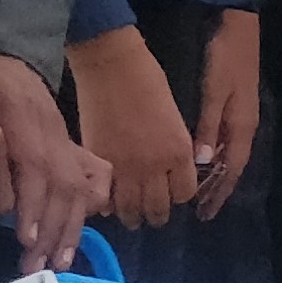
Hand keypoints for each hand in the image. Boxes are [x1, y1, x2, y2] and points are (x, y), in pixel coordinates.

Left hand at [0, 49, 109, 272]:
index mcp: (21, 113)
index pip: (37, 164)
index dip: (33, 204)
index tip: (23, 239)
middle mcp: (50, 127)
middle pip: (63, 182)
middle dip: (53, 227)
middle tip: (34, 265)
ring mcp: (64, 136)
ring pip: (79, 185)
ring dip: (69, 226)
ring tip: (56, 262)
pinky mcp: (68, 145)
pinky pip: (88, 179)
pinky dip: (85, 208)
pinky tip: (75, 234)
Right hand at [67, 26, 196, 228]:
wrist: (111, 67)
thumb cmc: (148, 81)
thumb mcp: (174, 119)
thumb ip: (173, 150)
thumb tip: (168, 172)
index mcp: (179, 153)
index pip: (185, 193)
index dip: (178, 195)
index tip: (172, 192)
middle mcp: (154, 168)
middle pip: (158, 209)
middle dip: (157, 214)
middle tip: (151, 212)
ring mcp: (123, 169)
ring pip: (130, 211)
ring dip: (132, 215)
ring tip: (130, 215)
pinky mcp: (96, 164)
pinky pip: (104, 198)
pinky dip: (107, 204)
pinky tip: (108, 200)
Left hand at [193, 9, 260, 218]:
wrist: (240, 26)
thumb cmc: (225, 57)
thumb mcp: (215, 91)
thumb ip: (208, 125)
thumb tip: (202, 161)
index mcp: (241, 125)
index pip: (231, 169)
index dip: (219, 192)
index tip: (204, 213)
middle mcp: (244, 125)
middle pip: (232, 166)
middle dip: (218, 189)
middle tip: (201, 212)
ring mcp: (241, 115)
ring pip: (229, 155)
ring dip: (216, 176)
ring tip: (200, 194)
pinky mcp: (236, 106)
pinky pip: (227, 142)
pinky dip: (216, 158)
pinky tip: (204, 162)